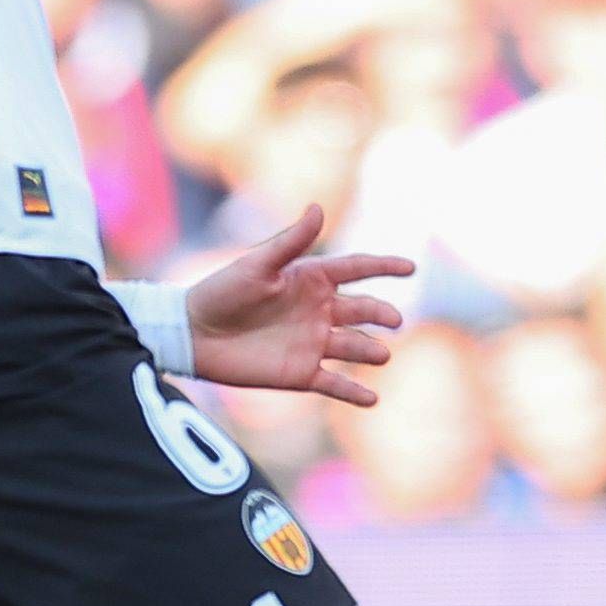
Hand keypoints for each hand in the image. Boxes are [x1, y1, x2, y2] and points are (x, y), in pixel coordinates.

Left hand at [184, 207, 416, 405]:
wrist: (194, 336)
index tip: (411, 267)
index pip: (357, 269)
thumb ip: (291, 242)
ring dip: (371, 350)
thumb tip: (318, 207)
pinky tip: (372, 399)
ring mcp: (313, 343)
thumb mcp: (257, 265)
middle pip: (363, 309)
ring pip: (354, 346)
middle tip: (393, 320)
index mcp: (311, 279)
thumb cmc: (221, 293)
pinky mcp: (302, 373)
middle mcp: (319, 310)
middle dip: (382, 313)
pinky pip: (336, 384)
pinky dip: (355, 393)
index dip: (385, 266)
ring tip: (380, 354)